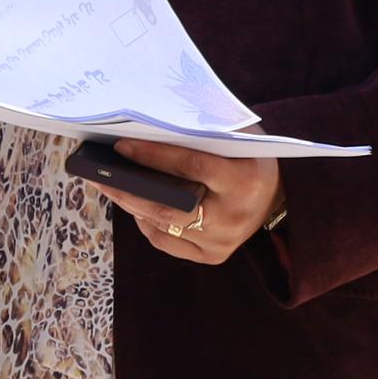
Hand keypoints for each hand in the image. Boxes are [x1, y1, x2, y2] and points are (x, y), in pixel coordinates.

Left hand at [81, 136, 282, 265]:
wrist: (278, 196)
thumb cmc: (250, 156)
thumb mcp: (239, 135)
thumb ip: (205, 130)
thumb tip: (152, 122)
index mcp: (245, 181)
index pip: (190, 165)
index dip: (152, 155)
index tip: (120, 145)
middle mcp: (235, 217)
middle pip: (169, 205)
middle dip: (129, 188)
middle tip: (100, 173)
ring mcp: (223, 241)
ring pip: (164, 225)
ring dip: (132, 205)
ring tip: (109, 186)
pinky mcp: (213, 256)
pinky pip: (168, 242)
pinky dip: (147, 224)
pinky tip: (134, 206)